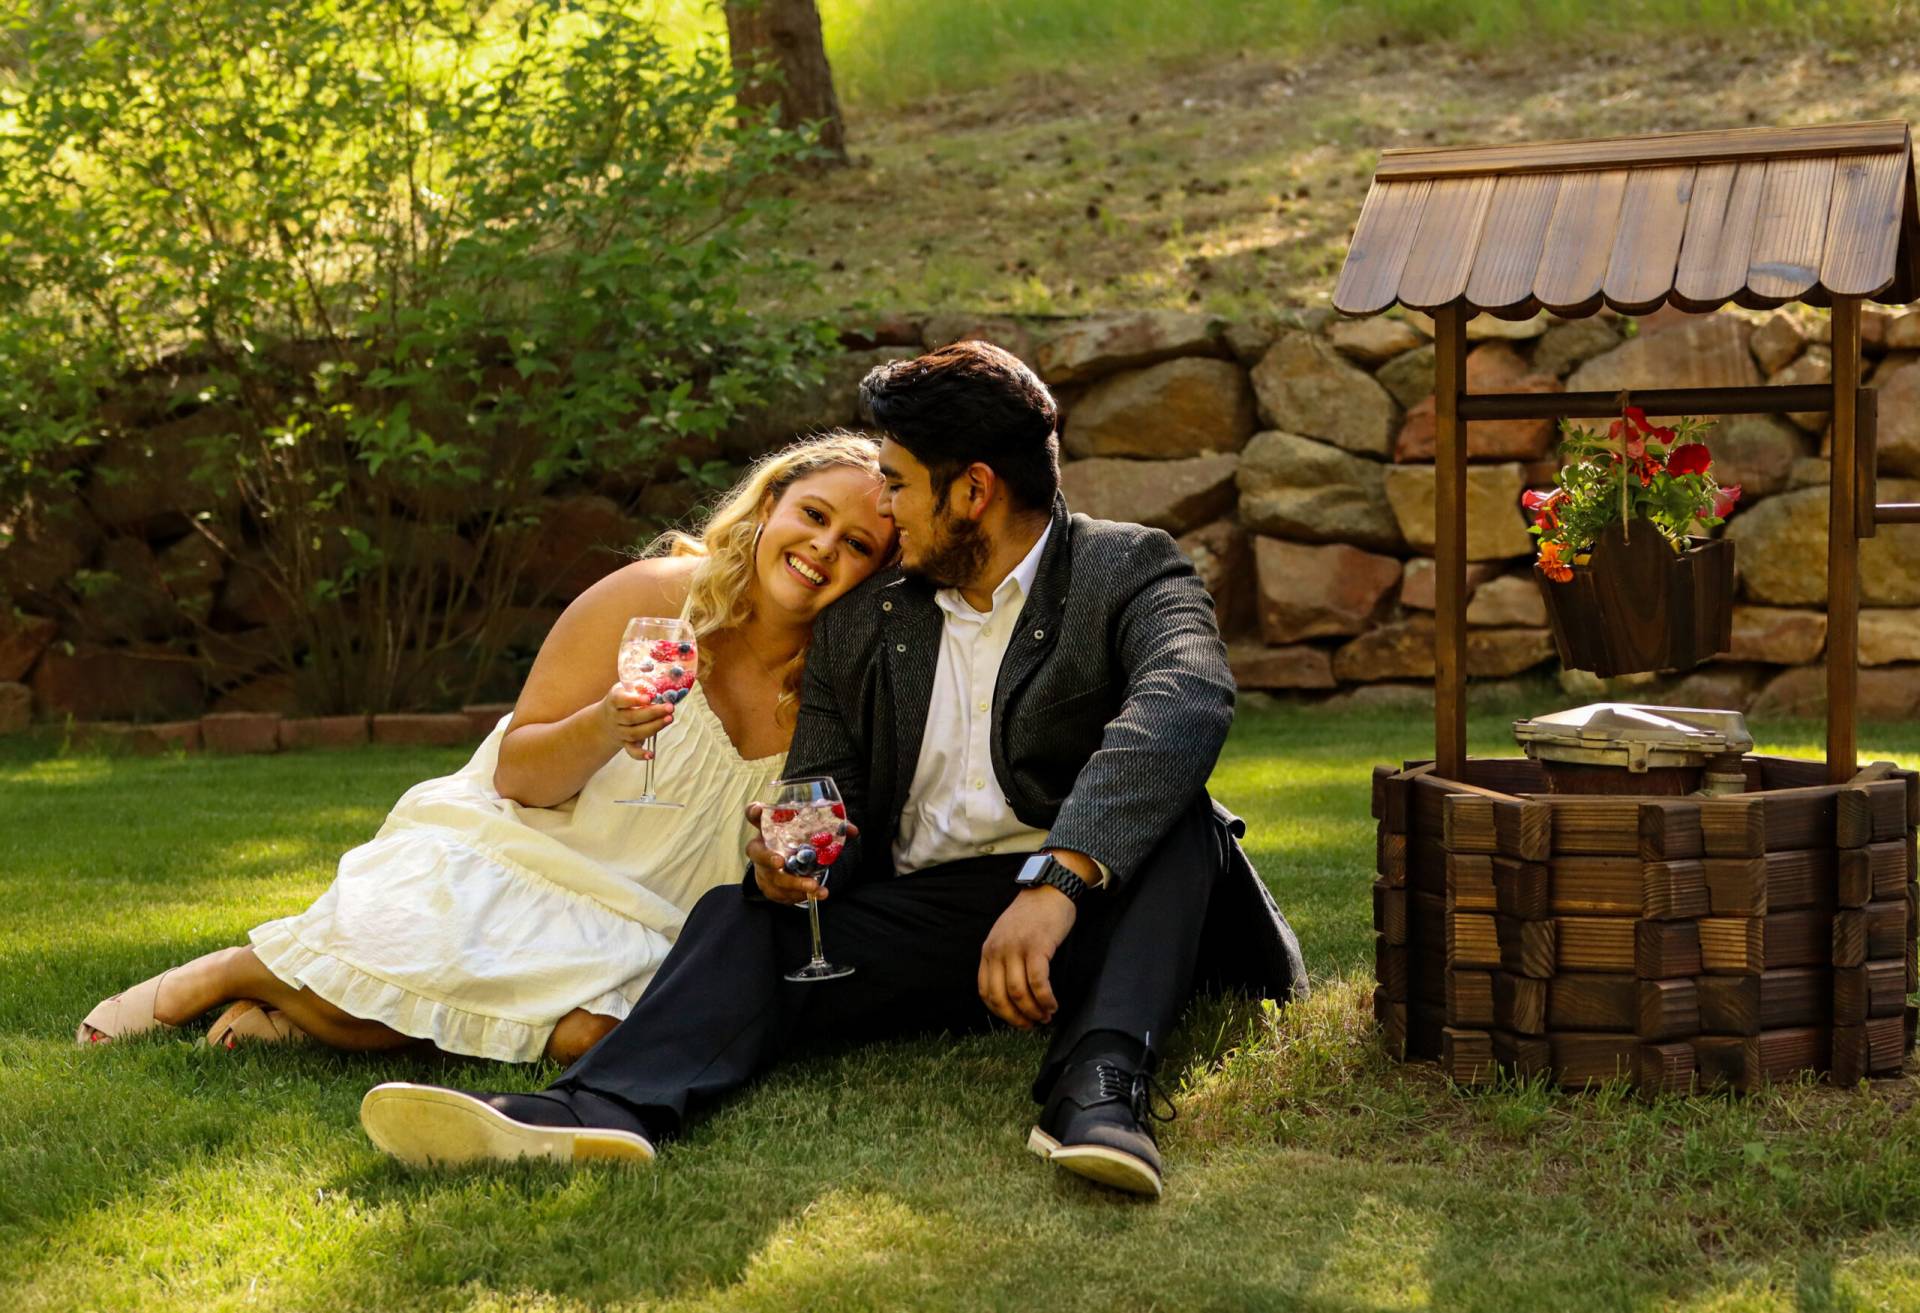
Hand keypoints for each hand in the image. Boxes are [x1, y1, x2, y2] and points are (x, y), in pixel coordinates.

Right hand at [598, 680, 673, 759]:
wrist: (605, 719)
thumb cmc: (622, 699)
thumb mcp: (625, 688)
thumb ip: (639, 685)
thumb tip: (658, 683)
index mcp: (614, 701)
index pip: (621, 701)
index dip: (634, 700)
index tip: (649, 698)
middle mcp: (615, 717)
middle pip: (632, 718)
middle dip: (652, 713)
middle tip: (669, 707)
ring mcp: (620, 731)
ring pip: (635, 733)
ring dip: (654, 727)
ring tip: (669, 718)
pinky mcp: (625, 743)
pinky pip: (631, 751)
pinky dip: (640, 754)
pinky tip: (652, 754)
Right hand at [745, 802, 858, 903]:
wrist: (786, 863)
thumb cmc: (796, 841)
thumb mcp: (810, 831)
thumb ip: (831, 828)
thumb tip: (853, 831)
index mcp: (768, 827)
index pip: (754, 814)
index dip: (754, 811)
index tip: (759, 809)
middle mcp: (760, 847)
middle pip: (756, 851)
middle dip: (767, 857)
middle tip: (780, 861)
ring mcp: (762, 869)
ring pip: (771, 878)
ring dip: (792, 884)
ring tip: (813, 886)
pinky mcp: (768, 886)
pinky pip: (779, 894)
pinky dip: (797, 896)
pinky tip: (815, 895)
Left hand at [978, 886, 1076, 1028]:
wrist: (1049, 888)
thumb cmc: (1032, 916)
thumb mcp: (1007, 936)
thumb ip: (1004, 960)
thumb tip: (1013, 995)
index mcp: (988, 951)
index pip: (986, 992)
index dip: (1001, 1013)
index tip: (1016, 1021)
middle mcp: (998, 951)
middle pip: (1001, 997)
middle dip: (1016, 1017)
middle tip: (1032, 1025)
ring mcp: (1017, 948)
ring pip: (1019, 992)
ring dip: (1033, 1011)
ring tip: (1046, 1016)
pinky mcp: (1037, 946)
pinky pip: (1038, 982)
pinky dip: (1045, 999)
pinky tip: (1053, 1004)